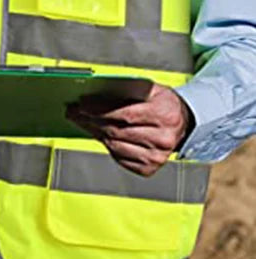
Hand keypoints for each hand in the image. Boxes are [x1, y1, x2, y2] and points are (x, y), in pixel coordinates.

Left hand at [66, 83, 192, 176]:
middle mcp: (163, 139)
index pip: (125, 114)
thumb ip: (126, 90)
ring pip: (115, 145)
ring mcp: (157, 157)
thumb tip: (95, 92)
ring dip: (94, 132)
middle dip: (90, 120)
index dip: (100, 109)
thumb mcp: (150, 89)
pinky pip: (120, 158)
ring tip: (82, 121)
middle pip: (117, 131)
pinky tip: (99, 134)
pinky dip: (106, 145)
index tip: (81, 104)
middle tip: (74, 112)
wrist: (184, 123)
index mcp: (164, 115)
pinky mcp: (150, 168)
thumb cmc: (162, 103)